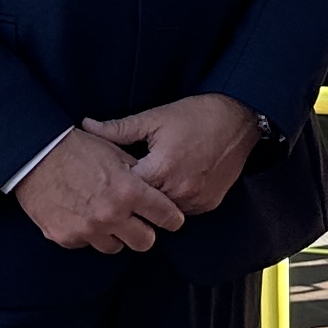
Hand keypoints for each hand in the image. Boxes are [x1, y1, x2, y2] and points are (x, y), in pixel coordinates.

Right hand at [15, 125, 183, 253]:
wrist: (33, 155)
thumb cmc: (76, 149)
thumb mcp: (115, 153)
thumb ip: (139, 174)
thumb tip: (158, 189)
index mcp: (128, 191)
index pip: (166, 217)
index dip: (172, 218)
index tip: (171, 218)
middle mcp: (111, 215)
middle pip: (145, 242)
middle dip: (145, 232)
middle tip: (138, 221)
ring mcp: (87, 229)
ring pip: (116, 247)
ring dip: (115, 234)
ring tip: (105, 215)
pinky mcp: (66, 237)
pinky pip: (87, 244)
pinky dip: (88, 233)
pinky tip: (81, 214)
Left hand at [88, 93, 260, 216]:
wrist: (240, 119)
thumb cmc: (197, 115)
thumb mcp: (154, 118)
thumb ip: (118, 129)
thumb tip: (86, 127)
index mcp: (162, 168)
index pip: (125, 189)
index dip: (113, 183)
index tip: (104, 178)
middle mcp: (179, 190)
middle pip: (142, 205)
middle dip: (131, 196)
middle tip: (119, 187)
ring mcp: (196, 200)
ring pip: (162, 212)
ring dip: (152, 201)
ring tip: (145, 185)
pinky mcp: (208, 204)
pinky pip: (182, 210)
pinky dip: (172, 201)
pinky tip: (167, 187)